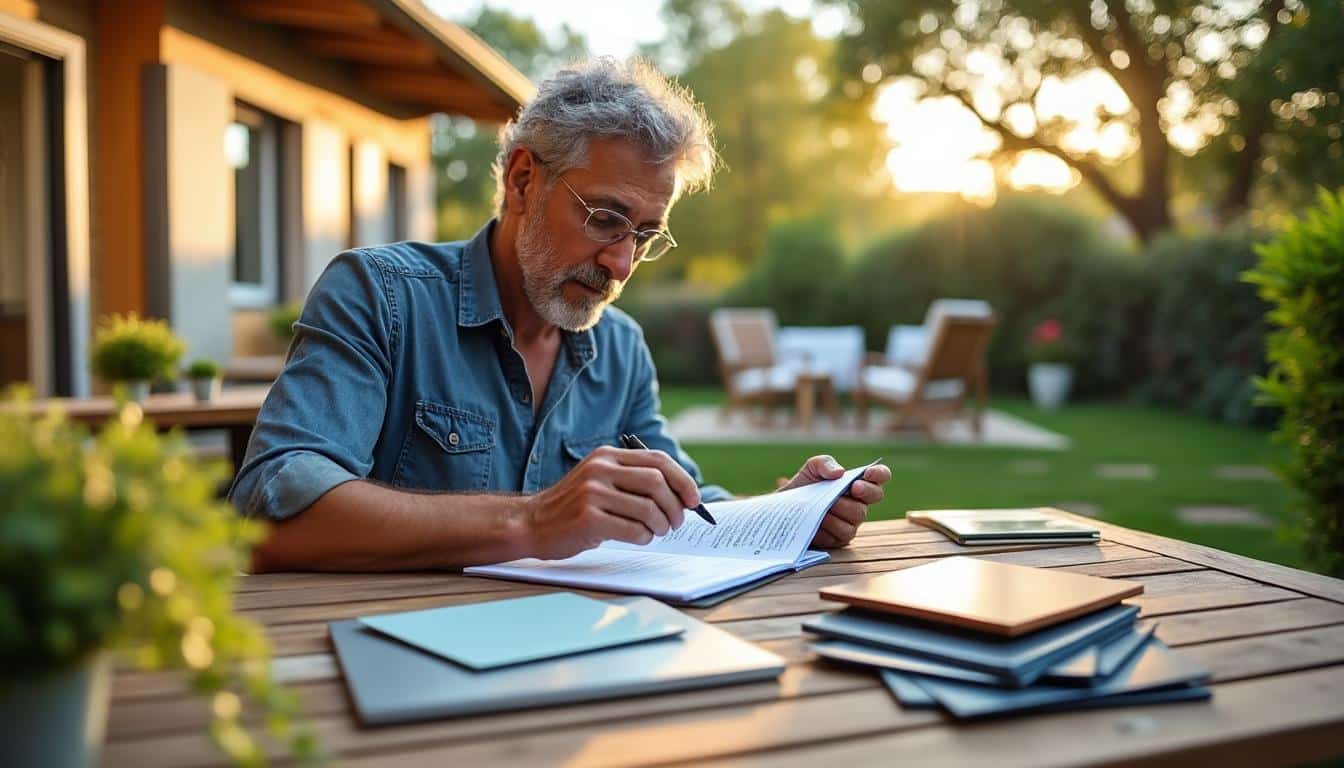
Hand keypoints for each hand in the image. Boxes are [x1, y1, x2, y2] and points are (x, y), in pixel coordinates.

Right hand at [522, 446, 700, 559]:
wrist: (531, 523)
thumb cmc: (574, 507)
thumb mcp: (600, 480)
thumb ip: (633, 481)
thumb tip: (682, 496)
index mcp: (607, 456)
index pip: (658, 460)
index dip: (683, 480)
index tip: (694, 500)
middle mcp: (600, 469)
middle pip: (658, 483)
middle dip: (675, 507)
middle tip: (676, 523)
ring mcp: (592, 494)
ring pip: (649, 509)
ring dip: (661, 526)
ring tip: (657, 532)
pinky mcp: (588, 519)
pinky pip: (633, 530)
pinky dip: (644, 537)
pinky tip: (638, 538)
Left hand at [777, 455, 891, 548]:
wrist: (783, 509)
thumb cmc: (802, 487)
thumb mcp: (811, 469)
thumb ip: (825, 463)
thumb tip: (839, 472)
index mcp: (857, 482)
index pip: (879, 476)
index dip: (879, 474)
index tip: (868, 473)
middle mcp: (859, 502)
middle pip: (875, 496)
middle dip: (865, 491)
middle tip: (853, 488)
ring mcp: (851, 521)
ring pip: (858, 515)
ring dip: (842, 508)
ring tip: (825, 506)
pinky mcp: (840, 539)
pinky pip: (844, 533)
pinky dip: (831, 525)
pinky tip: (819, 520)